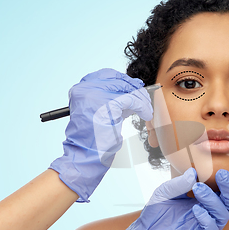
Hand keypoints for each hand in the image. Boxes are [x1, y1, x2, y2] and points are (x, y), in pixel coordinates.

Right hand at [49, 68, 152, 201]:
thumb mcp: (100, 112)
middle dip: (135, 89)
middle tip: (146, 98)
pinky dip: (142, 107)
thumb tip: (132, 89)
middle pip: (118, 80)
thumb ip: (112, 98)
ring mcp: (95, 96)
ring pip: (127, 89)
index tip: (136, 86)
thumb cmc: (93, 138)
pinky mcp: (107, 105)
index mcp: (81, 89)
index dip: (124, 80)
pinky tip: (146, 114)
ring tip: (147, 110)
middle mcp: (86, 89)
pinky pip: (132, 100)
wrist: (86, 155)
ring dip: (142, 99)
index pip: (107, 74)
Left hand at [105, 167, 228, 229]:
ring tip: (199, 188)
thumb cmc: (156, 214)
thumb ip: (180, 183)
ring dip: (213, 200)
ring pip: (222, 215)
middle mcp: (210, 215)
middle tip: (223, 174)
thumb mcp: (165, 192)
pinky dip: (206, 219)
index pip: (226, 192)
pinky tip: (196, 210)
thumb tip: (195, 173)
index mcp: (206, 202)